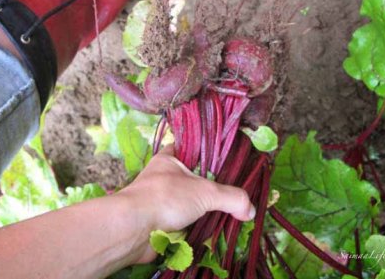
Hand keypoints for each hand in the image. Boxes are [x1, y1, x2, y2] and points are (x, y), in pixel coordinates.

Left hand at [118, 144, 255, 262]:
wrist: (133, 228)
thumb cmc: (165, 197)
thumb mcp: (205, 192)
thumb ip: (231, 198)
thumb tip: (250, 209)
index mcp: (169, 159)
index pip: (190, 151)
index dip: (208, 157)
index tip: (226, 166)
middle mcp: (162, 178)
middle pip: (193, 181)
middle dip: (210, 192)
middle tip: (232, 198)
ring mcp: (159, 201)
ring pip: (188, 205)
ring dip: (202, 213)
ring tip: (226, 217)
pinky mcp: (158, 223)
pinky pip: (182, 224)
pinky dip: (194, 229)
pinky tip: (209, 232)